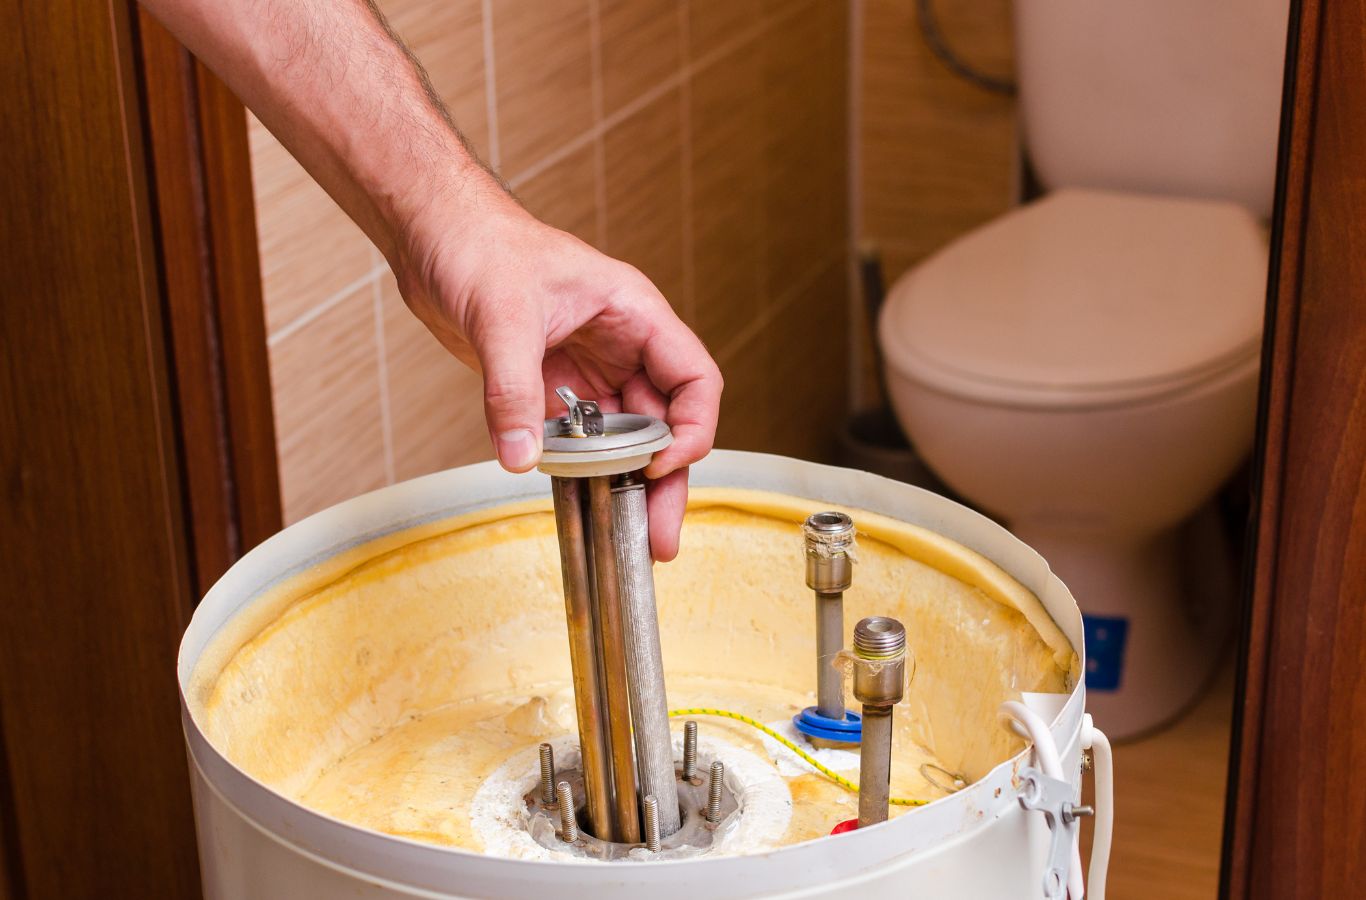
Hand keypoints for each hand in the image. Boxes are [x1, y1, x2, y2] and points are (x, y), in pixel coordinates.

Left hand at [392, 187, 722, 561]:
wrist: (431, 234)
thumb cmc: (477, 244)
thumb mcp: (500, 317)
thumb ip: (512, 390)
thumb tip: (521, 458)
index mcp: (634, 314)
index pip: (694, 379)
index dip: (691, 429)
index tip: (659, 467)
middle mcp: (622, 345)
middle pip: (665, 423)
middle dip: (666, 480)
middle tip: (661, 537)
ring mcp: (589, 368)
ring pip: (626, 437)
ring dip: (628, 484)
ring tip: (632, 536)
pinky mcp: (553, 386)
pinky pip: (581, 439)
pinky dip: (584, 472)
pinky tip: (585, 505)